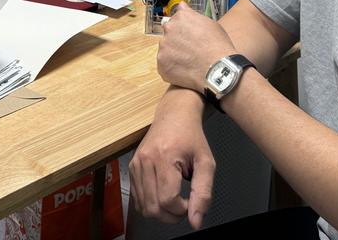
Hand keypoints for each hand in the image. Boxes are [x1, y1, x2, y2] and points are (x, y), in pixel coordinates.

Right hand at [129, 90, 215, 228]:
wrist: (173, 115)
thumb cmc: (191, 137)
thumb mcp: (206, 163)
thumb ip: (203, 193)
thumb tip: (196, 221)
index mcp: (164, 157)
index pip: (167, 200)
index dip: (182, 210)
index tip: (191, 203)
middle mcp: (145, 161)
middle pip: (153, 207)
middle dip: (171, 215)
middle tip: (184, 206)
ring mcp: (135, 165)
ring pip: (143, 207)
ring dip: (161, 212)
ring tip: (174, 200)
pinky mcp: (131, 168)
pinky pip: (137, 199)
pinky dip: (151, 205)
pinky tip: (163, 196)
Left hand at [158, 2, 235, 92]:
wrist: (218, 68)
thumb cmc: (218, 46)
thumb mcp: (210, 23)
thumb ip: (192, 14)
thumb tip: (181, 6)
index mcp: (181, 17)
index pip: (175, 20)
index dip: (183, 30)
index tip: (188, 37)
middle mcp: (169, 29)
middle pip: (169, 34)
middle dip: (177, 41)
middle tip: (190, 50)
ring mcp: (164, 46)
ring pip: (166, 50)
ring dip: (174, 54)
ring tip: (189, 61)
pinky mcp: (162, 63)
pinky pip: (165, 65)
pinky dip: (172, 68)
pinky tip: (185, 69)